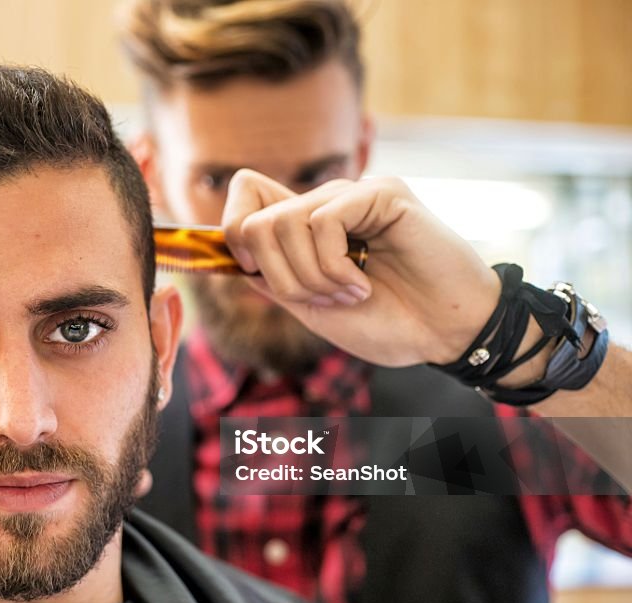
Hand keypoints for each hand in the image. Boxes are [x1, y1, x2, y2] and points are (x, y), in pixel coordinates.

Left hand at [221, 170, 500, 366]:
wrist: (446, 333)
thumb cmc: (390, 324)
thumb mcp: (314, 310)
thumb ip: (276, 282)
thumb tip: (234, 260)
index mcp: (306, 228)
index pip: (245, 196)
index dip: (232, 235)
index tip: (255, 274)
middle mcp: (324, 203)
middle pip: (254, 220)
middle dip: (279, 275)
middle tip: (322, 299)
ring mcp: (352, 195)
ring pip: (283, 223)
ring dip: (309, 276)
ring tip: (350, 294)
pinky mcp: (380, 193)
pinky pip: (323, 222)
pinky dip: (333, 266)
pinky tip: (364, 284)